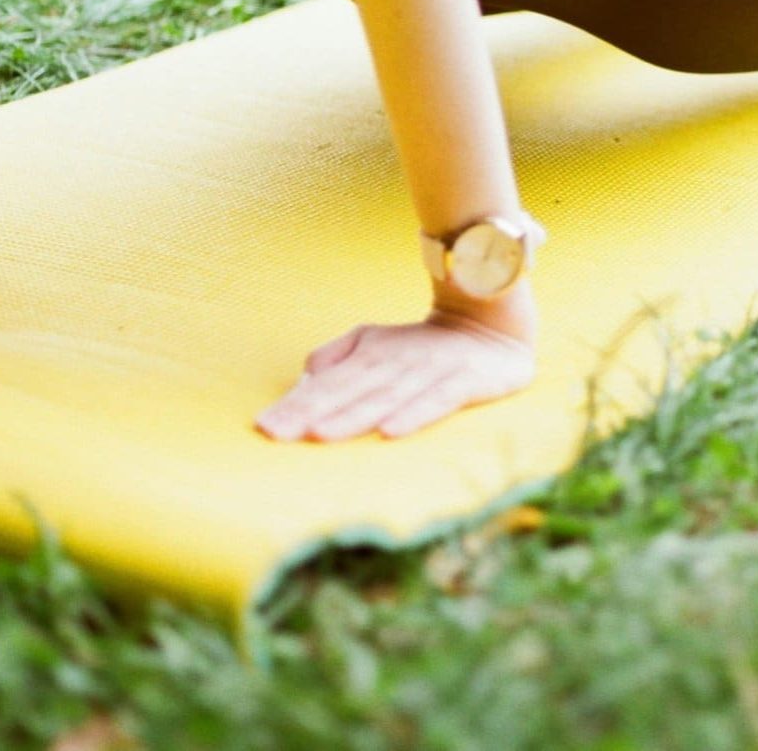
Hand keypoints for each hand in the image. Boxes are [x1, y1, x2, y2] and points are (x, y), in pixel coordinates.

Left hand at [256, 285, 538, 441]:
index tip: (265, 427)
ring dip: (354, 416)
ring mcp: (431, 370)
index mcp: (370, 355)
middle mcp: (396, 362)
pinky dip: (414, 415)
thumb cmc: (421, 345)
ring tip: (321, 434)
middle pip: (349, 391)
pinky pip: (438, 400)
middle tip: (277, 433)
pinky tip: (391, 432)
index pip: (328, 384)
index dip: (296, 405)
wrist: (492, 323)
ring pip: (386, 397)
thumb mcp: (374, 343)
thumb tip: (302, 382)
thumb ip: (336, 360)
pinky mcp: (466, 380)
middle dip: (312, 412)